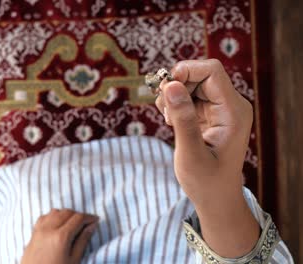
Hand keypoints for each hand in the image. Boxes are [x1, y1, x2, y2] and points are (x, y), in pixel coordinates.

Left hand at [21, 209, 98, 263]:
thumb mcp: (73, 260)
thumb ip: (82, 241)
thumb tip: (91, 226)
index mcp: (61, 237)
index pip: (78, 218)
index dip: (89, 217)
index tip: (96, 220)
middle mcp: (49, 229)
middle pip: (67, 212)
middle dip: (78, 215)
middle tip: (86, 223)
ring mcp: (39, 230)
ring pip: (55, 212)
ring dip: (66, 214)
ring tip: (73, 224)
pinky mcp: (33, 233)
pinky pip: (44, 217)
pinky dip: (53, 216)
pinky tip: (58, 225)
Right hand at [155, 59, 258, 256]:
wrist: (216, 198)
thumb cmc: (206, 181)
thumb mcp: (190, 152)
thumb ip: (182, 118)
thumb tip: (171, 85)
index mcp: (233, 111)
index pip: (211, 72)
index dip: (185, 71)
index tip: (164, 88)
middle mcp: (231, 105)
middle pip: (200, 75)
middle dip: (176, 84)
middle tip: (161, 106)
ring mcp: (221, 109)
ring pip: (193, 84)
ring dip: (174, 94)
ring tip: (166, 117)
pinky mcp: (211, 115)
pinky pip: (191, 96)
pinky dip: (176, 103)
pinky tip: (171, 120)